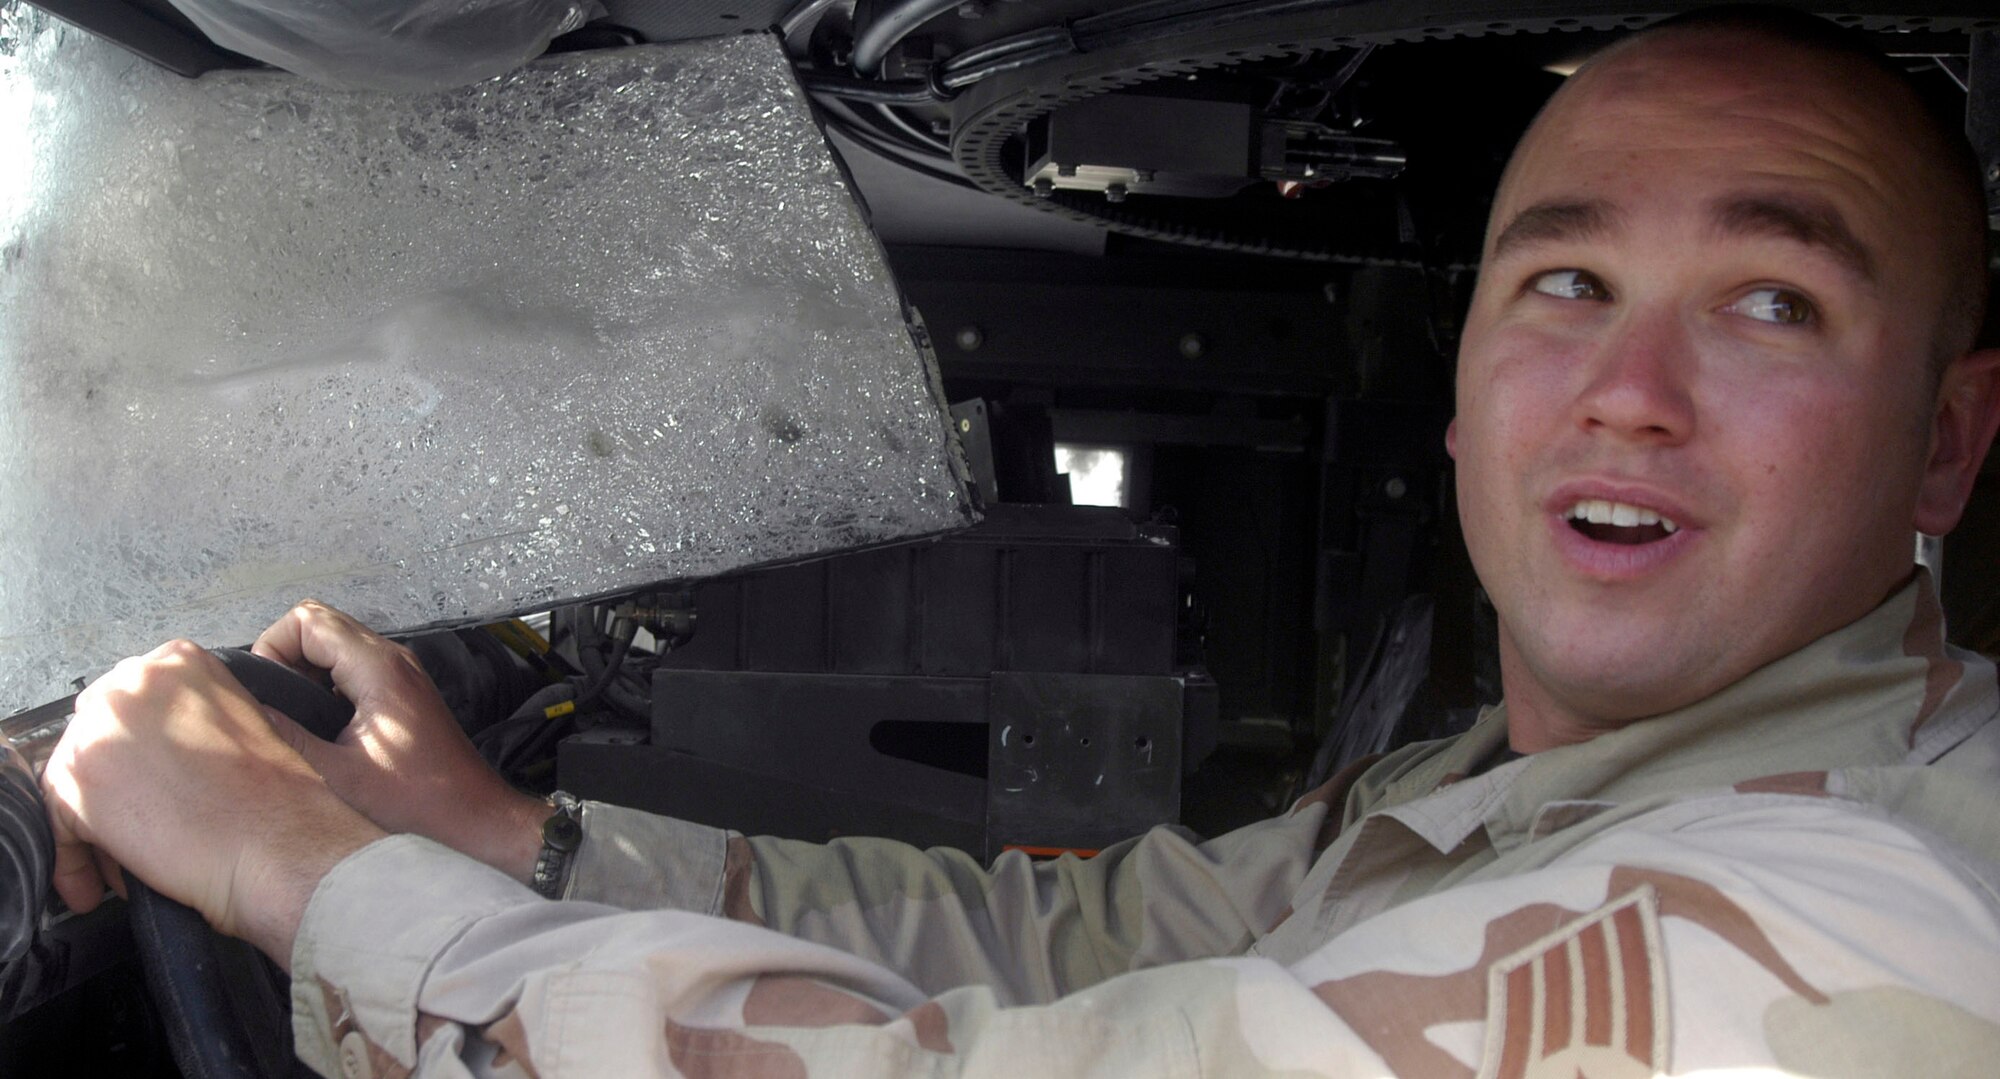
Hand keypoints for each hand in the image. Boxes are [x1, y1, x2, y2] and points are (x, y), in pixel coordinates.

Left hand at [40, 641, 382, 964]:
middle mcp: (135, 681)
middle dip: (110, 785)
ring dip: (91, 826)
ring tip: (119, 862)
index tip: (139, 782)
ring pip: (74, 779)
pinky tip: (101, 880)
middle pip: (95, 736)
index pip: (129, 703)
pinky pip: (59, 822)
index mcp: (181, 661)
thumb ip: (190, 721)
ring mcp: (104, 725)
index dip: (134, 753)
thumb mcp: (241, 727)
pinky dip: (74, 858)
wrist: (280, 843)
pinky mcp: (81, 778)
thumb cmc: (279, 801)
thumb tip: (150, 754)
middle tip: (130, 826)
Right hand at [252, 601, 548, 882]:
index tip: (265, 691)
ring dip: (305, 672)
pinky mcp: (403, 695)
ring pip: (337, 646)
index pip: (307, 620)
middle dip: (284, 656)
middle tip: (273, 705)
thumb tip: (241, 712)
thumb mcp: (336, 775)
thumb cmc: (417, 804)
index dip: (272, 647)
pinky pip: (353, 669)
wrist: (474, 820)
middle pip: (321, 626)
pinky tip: (318, 728)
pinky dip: (326, 685)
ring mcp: (401, 675)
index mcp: (378, 668)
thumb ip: (285, 736)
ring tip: (292, 718)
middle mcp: (394, 660)